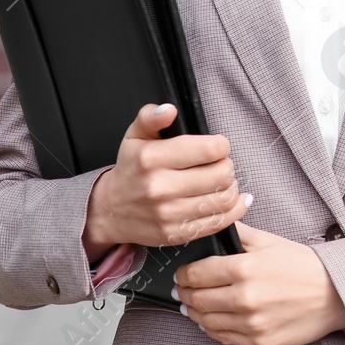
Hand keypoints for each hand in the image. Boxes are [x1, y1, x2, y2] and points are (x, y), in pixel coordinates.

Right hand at [82, 103, 249, 261]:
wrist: (109, 210)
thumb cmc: (130, 169)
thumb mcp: (135, 136)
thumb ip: (151, 117)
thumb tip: (169, 110)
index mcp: (152, 159)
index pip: (209, 150)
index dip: (221, 145)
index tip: (216, 146)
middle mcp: (160, 188)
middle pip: (221, 174)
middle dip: (227, 165)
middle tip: (219, 164)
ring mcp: (169, 214)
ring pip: (224, 199)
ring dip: (231, 187)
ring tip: (223, 181)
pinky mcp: (177, 234)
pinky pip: (219, 222)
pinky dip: (234, 210)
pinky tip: (234, 199)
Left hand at [174, 223, 344, 344]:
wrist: (335, 294)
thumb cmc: (304, 266)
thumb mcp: (272, 241)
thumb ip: (240, 232)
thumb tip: (218, 219)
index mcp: (245, 268)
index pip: (197, 273)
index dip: (184, 273)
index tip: (182, 273)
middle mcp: (245, 298)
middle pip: (198, 299)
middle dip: (186, 293)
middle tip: (184, 289)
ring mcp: (251, 323)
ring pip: (206, 321)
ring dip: (195, 313)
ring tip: (194, 306)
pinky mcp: (258, 342)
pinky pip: (223, 338)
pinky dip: (213, 329)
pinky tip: (213, 320)